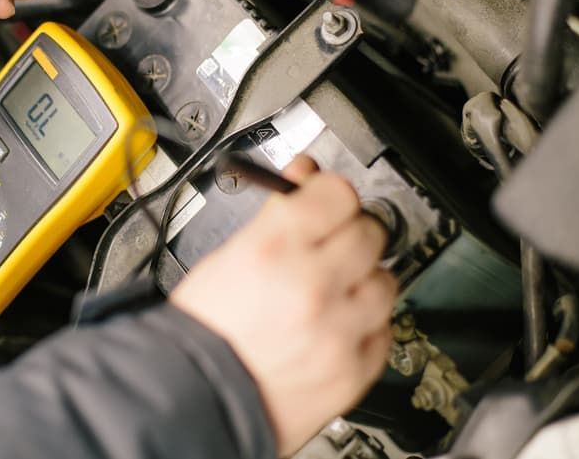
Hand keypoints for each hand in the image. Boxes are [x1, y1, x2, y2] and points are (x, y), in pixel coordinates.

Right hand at [170, 155, 395, 456]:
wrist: (194, 399)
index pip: (336, 193)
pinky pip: (383, 331)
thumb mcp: (227, 256)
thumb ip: (275, 217)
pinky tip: (334, 327)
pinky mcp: (353, 371)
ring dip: (362, 281)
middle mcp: (311, 286)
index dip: (328, 193)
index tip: (324, 199)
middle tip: (326, 245)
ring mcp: (338, 332)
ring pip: (385, 280)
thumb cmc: (202, 331)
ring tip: (329, 293)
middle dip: (347, 233)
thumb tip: (304, 178)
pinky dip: (364, 326)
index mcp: (273, 249)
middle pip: (368, 232)